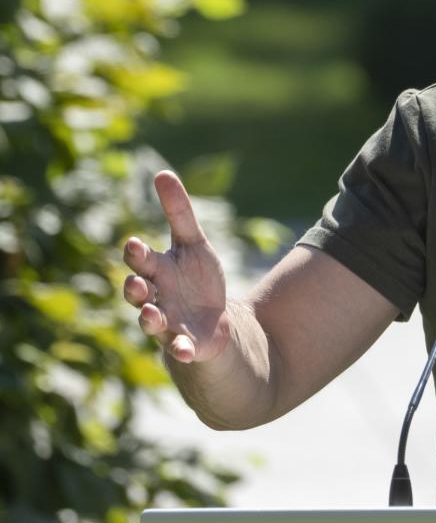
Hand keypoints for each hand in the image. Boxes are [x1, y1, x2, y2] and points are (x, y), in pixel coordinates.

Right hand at [122, 171, 229, 363]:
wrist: (213, 318)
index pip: (141, 260)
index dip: (136, 254)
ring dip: (149, 319)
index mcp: (157, 270)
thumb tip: (162, 173)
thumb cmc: (197, 277)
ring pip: (150, 322)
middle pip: (138, 293)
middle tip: (137, 282)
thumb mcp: (194, 243)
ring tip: (152, 315)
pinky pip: (178, 348)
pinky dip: (181, 349)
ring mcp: (166, 322)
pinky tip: (186, 350)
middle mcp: (155, 297)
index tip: (134, 243)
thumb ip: (179, 212)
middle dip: (135, 287)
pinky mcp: (183, 343)